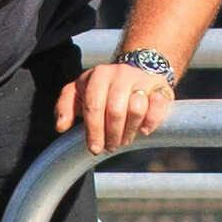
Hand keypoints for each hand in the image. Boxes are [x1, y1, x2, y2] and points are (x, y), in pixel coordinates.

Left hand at [60, 53, 177, 153]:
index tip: (94, 148)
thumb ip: (65, 107)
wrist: (135, 72)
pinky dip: (151, 122)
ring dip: (129, 131)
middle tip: (110, 147)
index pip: (93, 105)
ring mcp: (142, 79)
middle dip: (111, 134)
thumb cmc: (103, 89)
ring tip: (125, 138)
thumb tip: (61, 126)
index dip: (93, 130)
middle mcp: (120, 73)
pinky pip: (157, 106)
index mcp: (98, 75)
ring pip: (136, 109)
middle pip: (115, 110)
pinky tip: (143, 130)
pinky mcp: (160, 87)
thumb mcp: (80, 93)